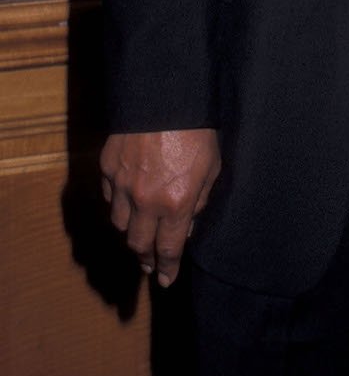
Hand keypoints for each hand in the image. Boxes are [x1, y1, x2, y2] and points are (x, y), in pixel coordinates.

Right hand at [99, 129, 220, 286]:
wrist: (165, 96)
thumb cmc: (197, 129)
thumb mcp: (212, 166)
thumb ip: (200, 200)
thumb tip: (188, 224)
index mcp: (176, 203)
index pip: (168, 248)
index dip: (166, 268)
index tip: (165, 280)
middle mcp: (146, 201)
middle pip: (138, 243)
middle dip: (145, 257)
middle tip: (149, 264)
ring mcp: (122, 185)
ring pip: (119, 224)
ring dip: (130, 231)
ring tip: (139, 233)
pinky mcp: (108, 168)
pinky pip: (108, 196)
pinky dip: (117, 203)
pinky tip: (125, 202)